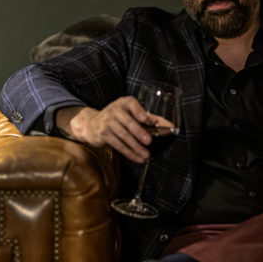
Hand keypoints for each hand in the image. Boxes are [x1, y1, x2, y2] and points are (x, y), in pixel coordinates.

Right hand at [56, 98, 174, 163]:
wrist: (92, 124)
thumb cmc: (117, 118)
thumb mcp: (131, 114)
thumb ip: (149, 119)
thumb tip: (170, 126)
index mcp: (124, 103)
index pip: (131, 103)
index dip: (138, 110)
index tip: (144, 118)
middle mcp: (114, 110)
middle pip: (128, 122)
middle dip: (139, 132)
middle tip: (149, 141)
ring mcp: (107, 122)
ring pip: (123, 136)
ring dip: (135, 147)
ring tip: (146, 155)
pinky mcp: (103, 134)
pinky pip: (118, 145)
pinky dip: (129, 153)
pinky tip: (137, 158)